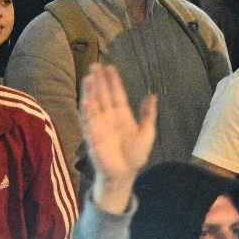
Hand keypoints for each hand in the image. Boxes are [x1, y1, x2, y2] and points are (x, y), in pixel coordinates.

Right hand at [80, 63, 156, 212]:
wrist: (124, 174)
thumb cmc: (135, 155)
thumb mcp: (147, 133)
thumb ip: (148, 114)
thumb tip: (152, 95)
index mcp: (122, 115)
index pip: (116, 94)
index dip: (113, 81)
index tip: (110, 67)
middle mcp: (109, 117)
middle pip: (102, 94)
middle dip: (99, 80)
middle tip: (95, 65)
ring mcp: (99, 124)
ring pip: (93, 103)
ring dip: (91, 90)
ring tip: (89, 76)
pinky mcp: (92, 134)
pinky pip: (88, 119)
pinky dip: (86, 108)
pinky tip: (86, 97)